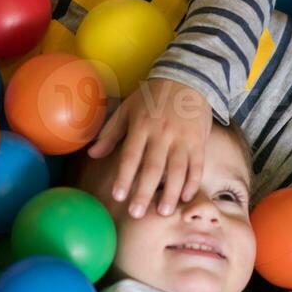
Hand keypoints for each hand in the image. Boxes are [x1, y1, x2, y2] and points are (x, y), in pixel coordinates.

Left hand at [86, 77, 213, 217]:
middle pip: (153, 167)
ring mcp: (182, 138)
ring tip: (163, 212)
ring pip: (177, 170)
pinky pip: (197, 165)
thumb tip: (92, 153)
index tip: (118, 196)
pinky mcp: (198, 141)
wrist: (187, 78)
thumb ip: (111, 133)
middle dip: (145, 192)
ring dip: (171, 193)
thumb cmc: (152, 97)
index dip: (125, 176)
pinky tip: (186, 197)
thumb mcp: (127, 109)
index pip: (131, 155)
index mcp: (141, 126)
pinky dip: (193, 182)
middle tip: (137, 214)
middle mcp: (162, 133)